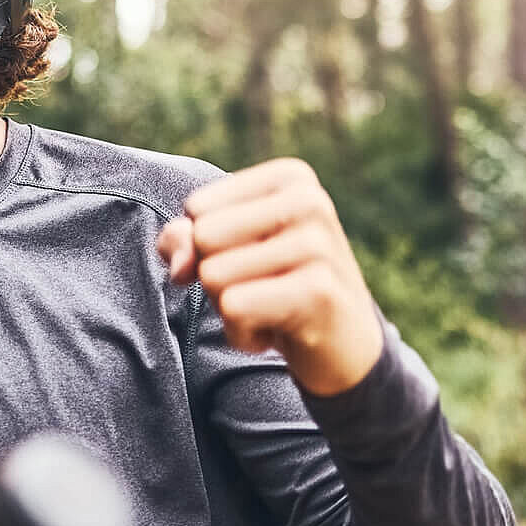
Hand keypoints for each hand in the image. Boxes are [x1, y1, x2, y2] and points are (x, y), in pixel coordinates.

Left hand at [157, 158, 382, 395]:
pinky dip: (242, 334)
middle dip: (215, 277)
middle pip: (204, 238)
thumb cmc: (279, 288)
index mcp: (291, 177)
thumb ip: (186, 239)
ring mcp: (317, 244)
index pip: (198, 208)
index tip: (253, 262)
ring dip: (229, 309)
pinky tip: (276, 333)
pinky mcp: (318, 291)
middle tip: (262, 290)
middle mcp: (309, 201)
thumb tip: (179, 265)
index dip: (207, 248)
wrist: (346, 347)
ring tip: (270, 310)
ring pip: (214, 275)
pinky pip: (234, 308)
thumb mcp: (231, 252)